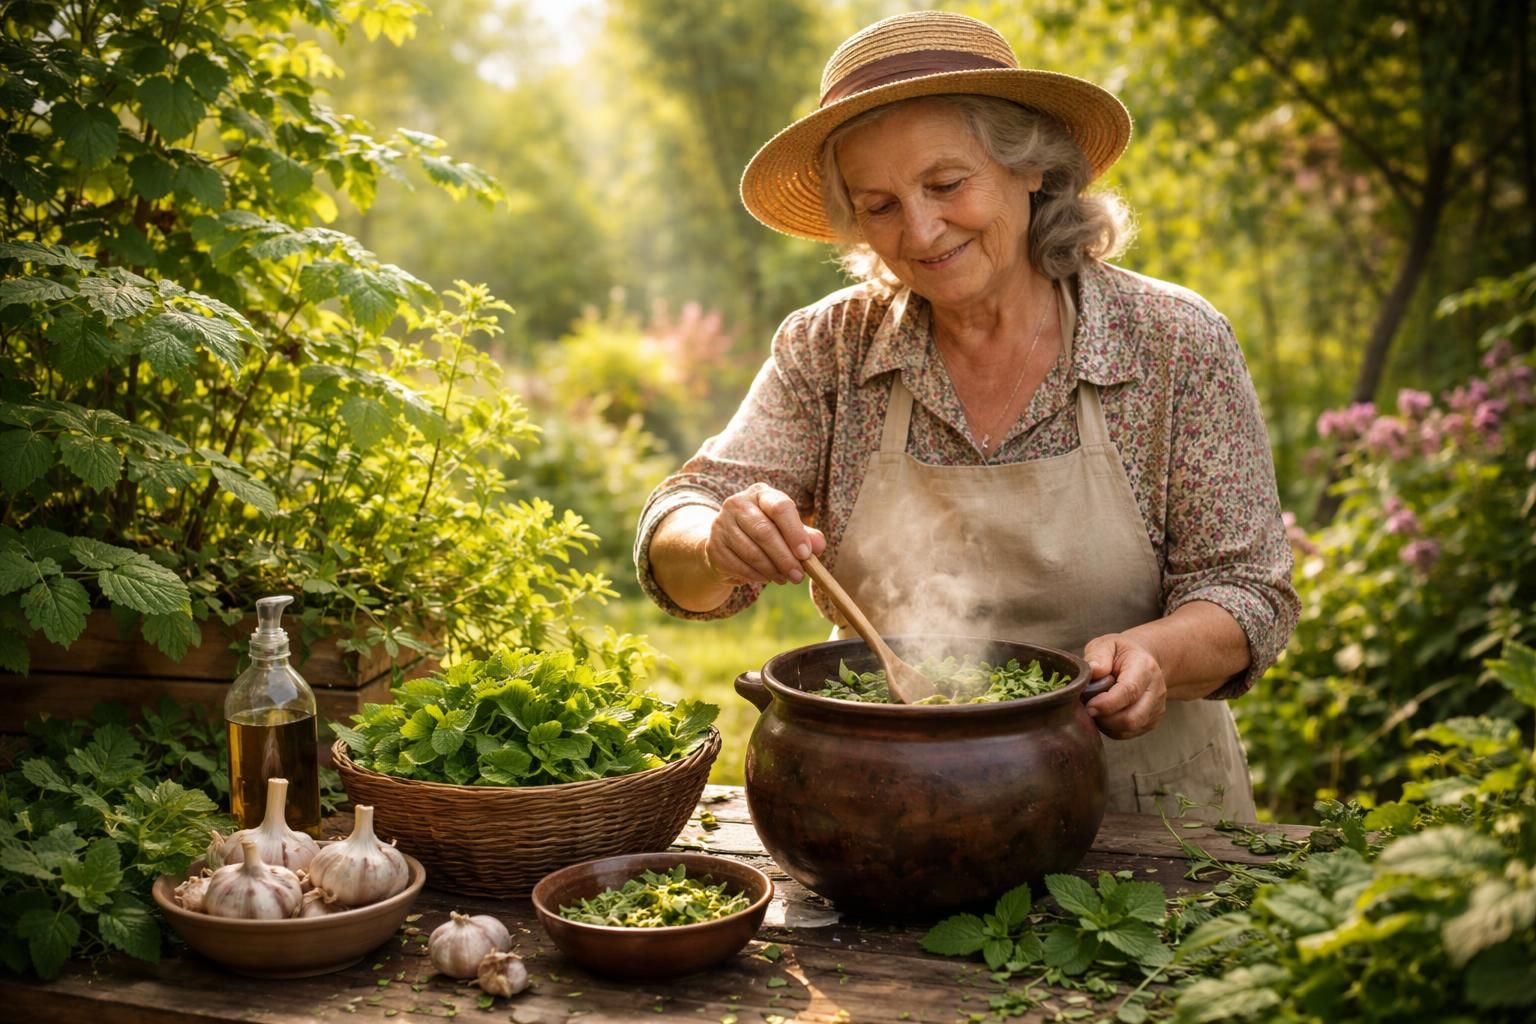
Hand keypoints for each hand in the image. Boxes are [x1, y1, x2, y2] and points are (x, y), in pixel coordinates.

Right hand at [705, 483, 825, 585]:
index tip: (806, 554)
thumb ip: (806, 535)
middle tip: (798, 576)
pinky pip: (739, 566)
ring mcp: (722, 524)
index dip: (794, 532)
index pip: (780, 507)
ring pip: (751, 552)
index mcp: (761, 494)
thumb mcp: (787, 530)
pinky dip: (756, 576)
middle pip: (764, 531)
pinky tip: (766, 577)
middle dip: (785, 558)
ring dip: (772, 570)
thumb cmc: (765, 532)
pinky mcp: (714, 546)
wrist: (727, 542)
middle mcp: (738, 503)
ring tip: (785, 578)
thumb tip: (818, 546)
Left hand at [1082, 633, 1166, 738]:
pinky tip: (1104, 715)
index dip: (1106, 703)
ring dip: (1107, 724)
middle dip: (1105, 718)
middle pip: (1132, 717)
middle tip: (1086, 709)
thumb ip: (1098, 655)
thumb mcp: (1107, 644)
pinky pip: (1128, 733)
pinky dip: (1112, 729)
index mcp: (1144, 667)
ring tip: (1094, 709)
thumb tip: (1093, 670)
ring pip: (1130, 728)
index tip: (1088, 705)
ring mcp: (1156, 708)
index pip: (1129, 691)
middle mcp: (1155, 690)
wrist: (1143, 660)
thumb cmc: (1120, 653)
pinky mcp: (1151, 721)